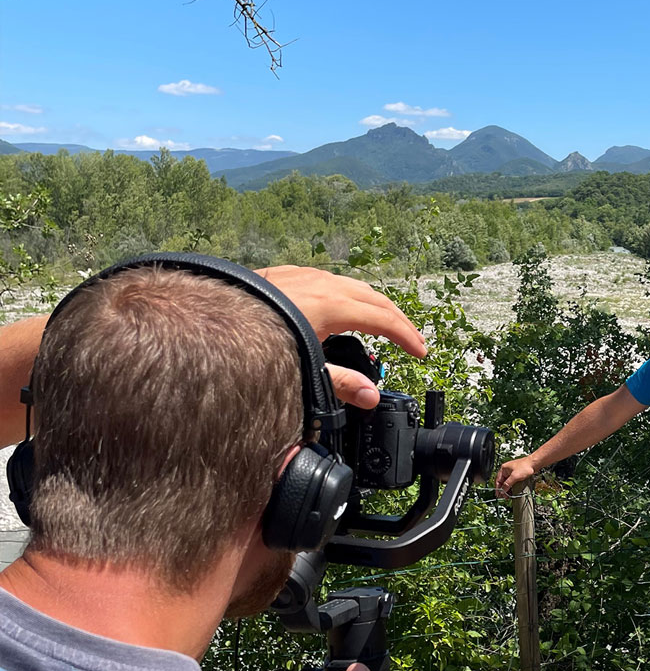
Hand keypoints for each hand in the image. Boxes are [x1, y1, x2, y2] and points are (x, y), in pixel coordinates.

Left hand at [257, 266, 425, 408]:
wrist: (207, 320)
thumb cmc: (254, 343)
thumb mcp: (303, 369)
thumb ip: (340, 383)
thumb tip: (372, 397)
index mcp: (334, 305)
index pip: (384, 320)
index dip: (407, 337)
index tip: (422, 353)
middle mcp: (323, 283)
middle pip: (375, 298)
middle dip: (397, 320)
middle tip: (412, 340)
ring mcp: (304, 274)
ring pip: (353, 286)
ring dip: (374, 306)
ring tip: (384, 324)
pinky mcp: (287, 273)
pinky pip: (330, 281)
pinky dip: (349, 296)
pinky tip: (342, 309)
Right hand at [495, 456, 535, 497]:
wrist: (534, 463)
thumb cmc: (525, 466)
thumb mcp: (515, 476)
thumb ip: (507, 484)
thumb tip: (503, 490)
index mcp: (504, 469)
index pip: (498, 480)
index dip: (498, 488)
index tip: (498, 495)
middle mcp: (507, 470)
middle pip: (502, 482)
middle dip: (503, 490)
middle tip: (504, 496)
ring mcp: (512, 472)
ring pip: (507, 482)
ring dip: (507, 489)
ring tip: (508, 495)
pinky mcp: (517, 474)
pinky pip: (512, 482)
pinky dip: (511, 487)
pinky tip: (513, 491)